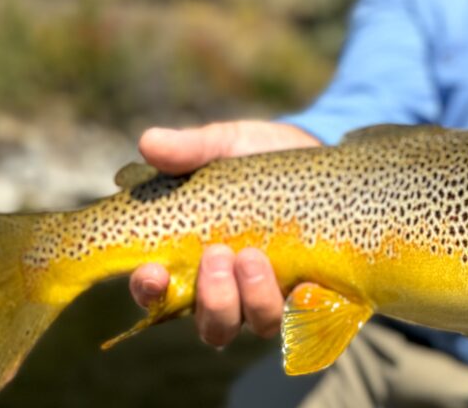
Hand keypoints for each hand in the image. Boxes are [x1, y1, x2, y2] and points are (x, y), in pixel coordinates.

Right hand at [128, 121, 318, 345]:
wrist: (319, 155)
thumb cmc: (258, 157)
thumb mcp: (226, 145)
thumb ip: (191, 149)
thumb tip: (148, 142)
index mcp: (195, 260)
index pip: (160, 293)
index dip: (150, 291)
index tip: (152, 272)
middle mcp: (233, 289)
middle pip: (213, 324)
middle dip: (212, 299)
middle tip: (216, 255)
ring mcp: (276, 294)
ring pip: (258, 323)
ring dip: (253, 297)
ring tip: (252, 256)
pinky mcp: (316, 292)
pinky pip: (310, 315)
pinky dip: (304, 305)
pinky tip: (306, 283)